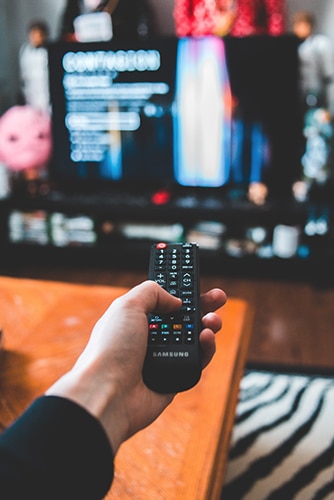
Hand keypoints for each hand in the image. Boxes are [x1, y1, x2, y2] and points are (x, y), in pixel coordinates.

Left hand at [46, 281, 226, 452]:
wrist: (109, 392)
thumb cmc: (110, 350)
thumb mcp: (127, 305)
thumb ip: (152, 292)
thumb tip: (175, 301)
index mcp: (135, 320)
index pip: (163, 301)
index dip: (180, 292)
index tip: (195, 282)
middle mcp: (149, 338)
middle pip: (183, 318)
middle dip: (202, 306)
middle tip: (218, 298)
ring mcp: (163, 358)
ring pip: (194, 338)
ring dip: (208, 325)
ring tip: (213, 320)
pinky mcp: (175, 378)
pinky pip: (197, 360)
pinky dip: (206, 348)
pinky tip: (206, 337)